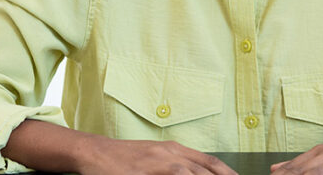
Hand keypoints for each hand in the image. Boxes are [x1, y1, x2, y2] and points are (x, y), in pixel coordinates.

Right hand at [78, 136, 238, 174]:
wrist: (95, 152)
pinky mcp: (143, 172)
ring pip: (191, 174)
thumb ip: (177, 167)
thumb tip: (196, 173)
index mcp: (176, 150)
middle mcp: (170, 154)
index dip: (228, 173)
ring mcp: (157, 162)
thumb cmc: (126, 159)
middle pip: (206, 170)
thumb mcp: (155, 158)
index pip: (211, 163)